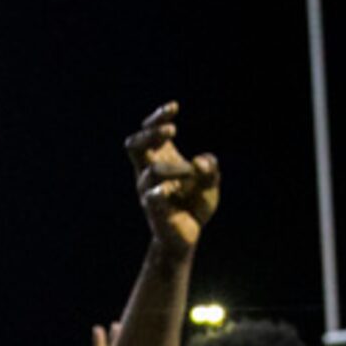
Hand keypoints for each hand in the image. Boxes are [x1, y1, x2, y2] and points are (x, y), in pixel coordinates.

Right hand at [124, 101, 219, 256]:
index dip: (158, 117)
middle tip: (172, 131)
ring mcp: (149, 191)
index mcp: (160, 159)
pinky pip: (152, 197)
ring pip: (150, 170)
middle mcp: (148, 172)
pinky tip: (170, 192)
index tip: (174, 107)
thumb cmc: (195, 204)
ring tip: (191, 173)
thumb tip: (199, 162)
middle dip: (150, 133)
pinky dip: (161, 192)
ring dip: (174, 167)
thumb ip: (210, 168)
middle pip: (134, 145)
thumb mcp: (210, 182)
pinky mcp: (155, 211)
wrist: (187, 237)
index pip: (149, 131)